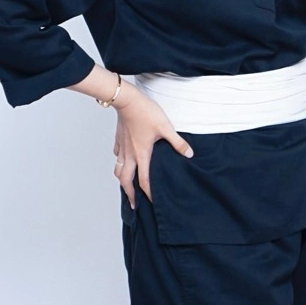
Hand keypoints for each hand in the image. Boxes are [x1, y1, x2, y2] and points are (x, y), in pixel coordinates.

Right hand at [112, 82, 192, 207]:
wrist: (127, 100)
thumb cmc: (145, 113)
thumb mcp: (166, 127)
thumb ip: (177, 142)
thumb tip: (189, 154)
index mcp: (142, 155)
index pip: (144, 180)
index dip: (148, 193)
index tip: (153, 202)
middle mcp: (129, 154)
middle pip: (125, 180)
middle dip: (130, 194)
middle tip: (133, 204)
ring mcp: (122, 147)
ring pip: (118, 169)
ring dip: (122, 179)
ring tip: (126, 185)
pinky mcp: (119, 139)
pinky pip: (117, 155)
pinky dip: (119, 161)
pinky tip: (123, 160)